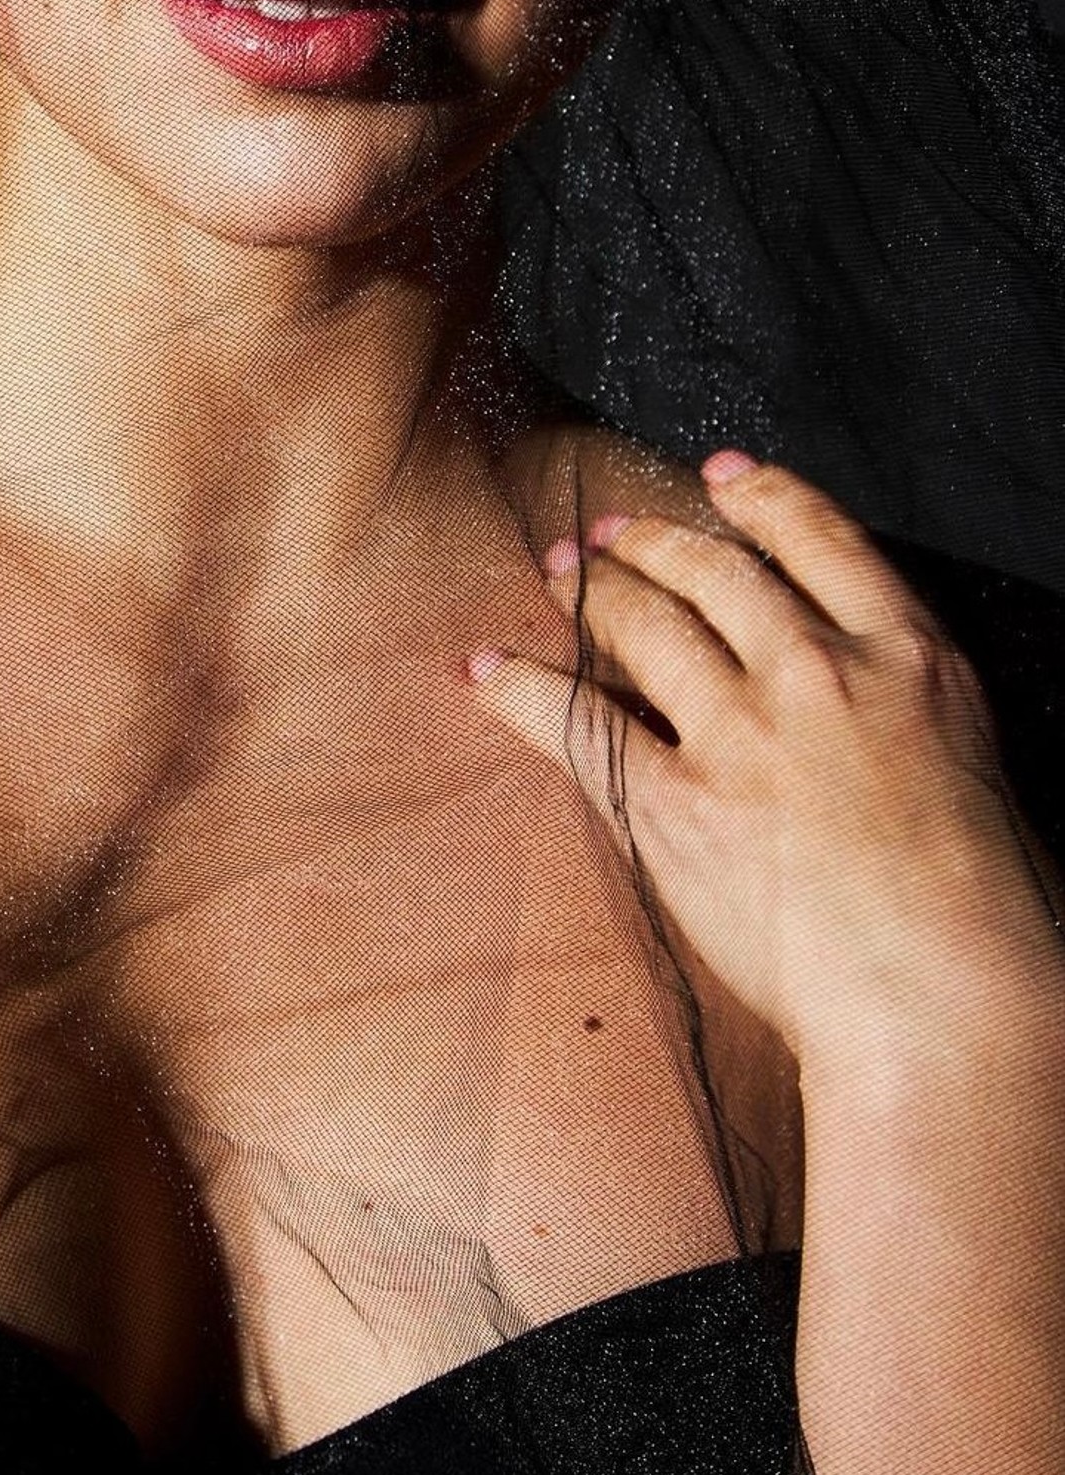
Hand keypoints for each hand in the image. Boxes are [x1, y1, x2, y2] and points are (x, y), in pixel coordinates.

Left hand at [465, 453, 1061, 1073]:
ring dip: (595, 588)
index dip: (764, 496)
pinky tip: (486, 669)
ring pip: (647, 624)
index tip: (723, 476)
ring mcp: (739, 732)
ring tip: (563, 571)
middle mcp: (817, 673)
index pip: (822, 541)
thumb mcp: (973, 764)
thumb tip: (866, 701)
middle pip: (717, 573)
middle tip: (614, 534)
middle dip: (655, 542)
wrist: (944, 998)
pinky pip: (576, 722)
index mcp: (910, 659)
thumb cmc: (987, 912)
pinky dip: (521, 688)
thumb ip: (904, 711)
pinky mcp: (674, 801)